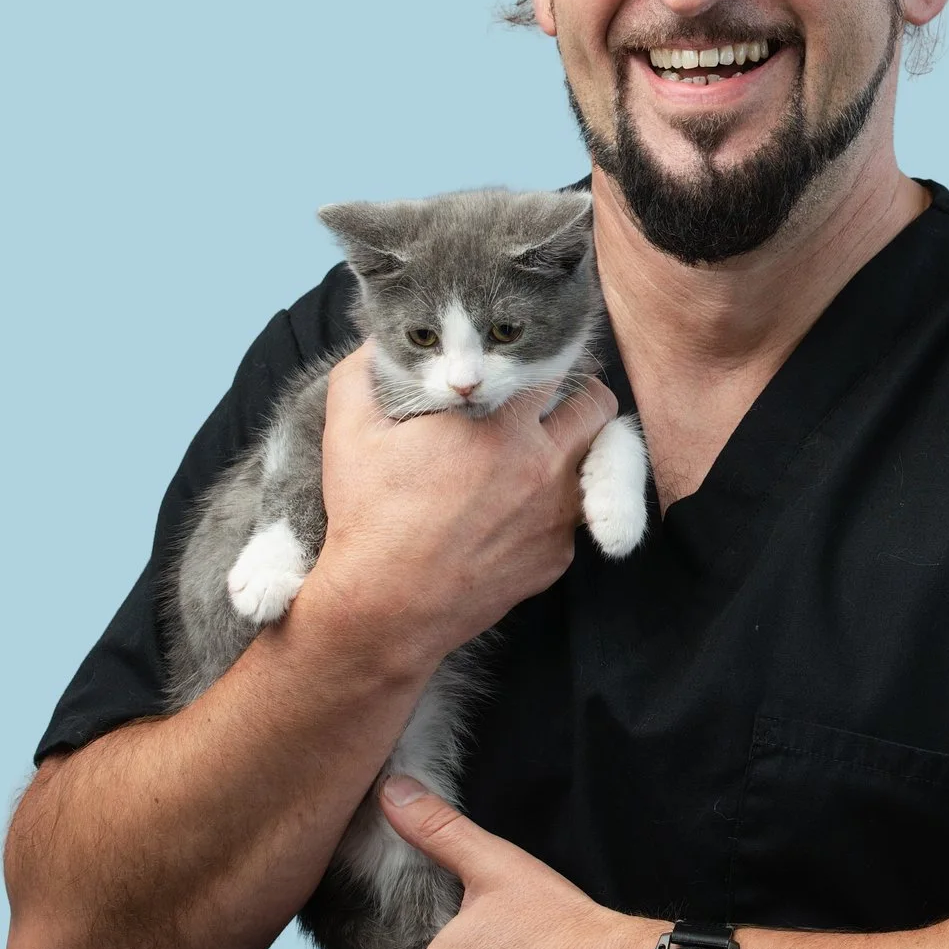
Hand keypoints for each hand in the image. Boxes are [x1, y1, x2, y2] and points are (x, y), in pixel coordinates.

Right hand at [302, 344, 617, 669]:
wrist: (386, 608)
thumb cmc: (368, 517)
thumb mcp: (349, 431)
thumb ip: (364, 370)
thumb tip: (377, 340)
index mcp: (500, 424)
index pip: (553, 364)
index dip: (538, 359)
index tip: (524, 364)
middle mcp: (543, 465)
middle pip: (599, 405)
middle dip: (578, 394)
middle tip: (550, 401)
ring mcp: (556, 516)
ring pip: (598, 461)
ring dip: (576, 448)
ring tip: (540, 450)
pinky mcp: (556, 557)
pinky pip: (575, 516)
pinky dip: (555, 505)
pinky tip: (516, 509)